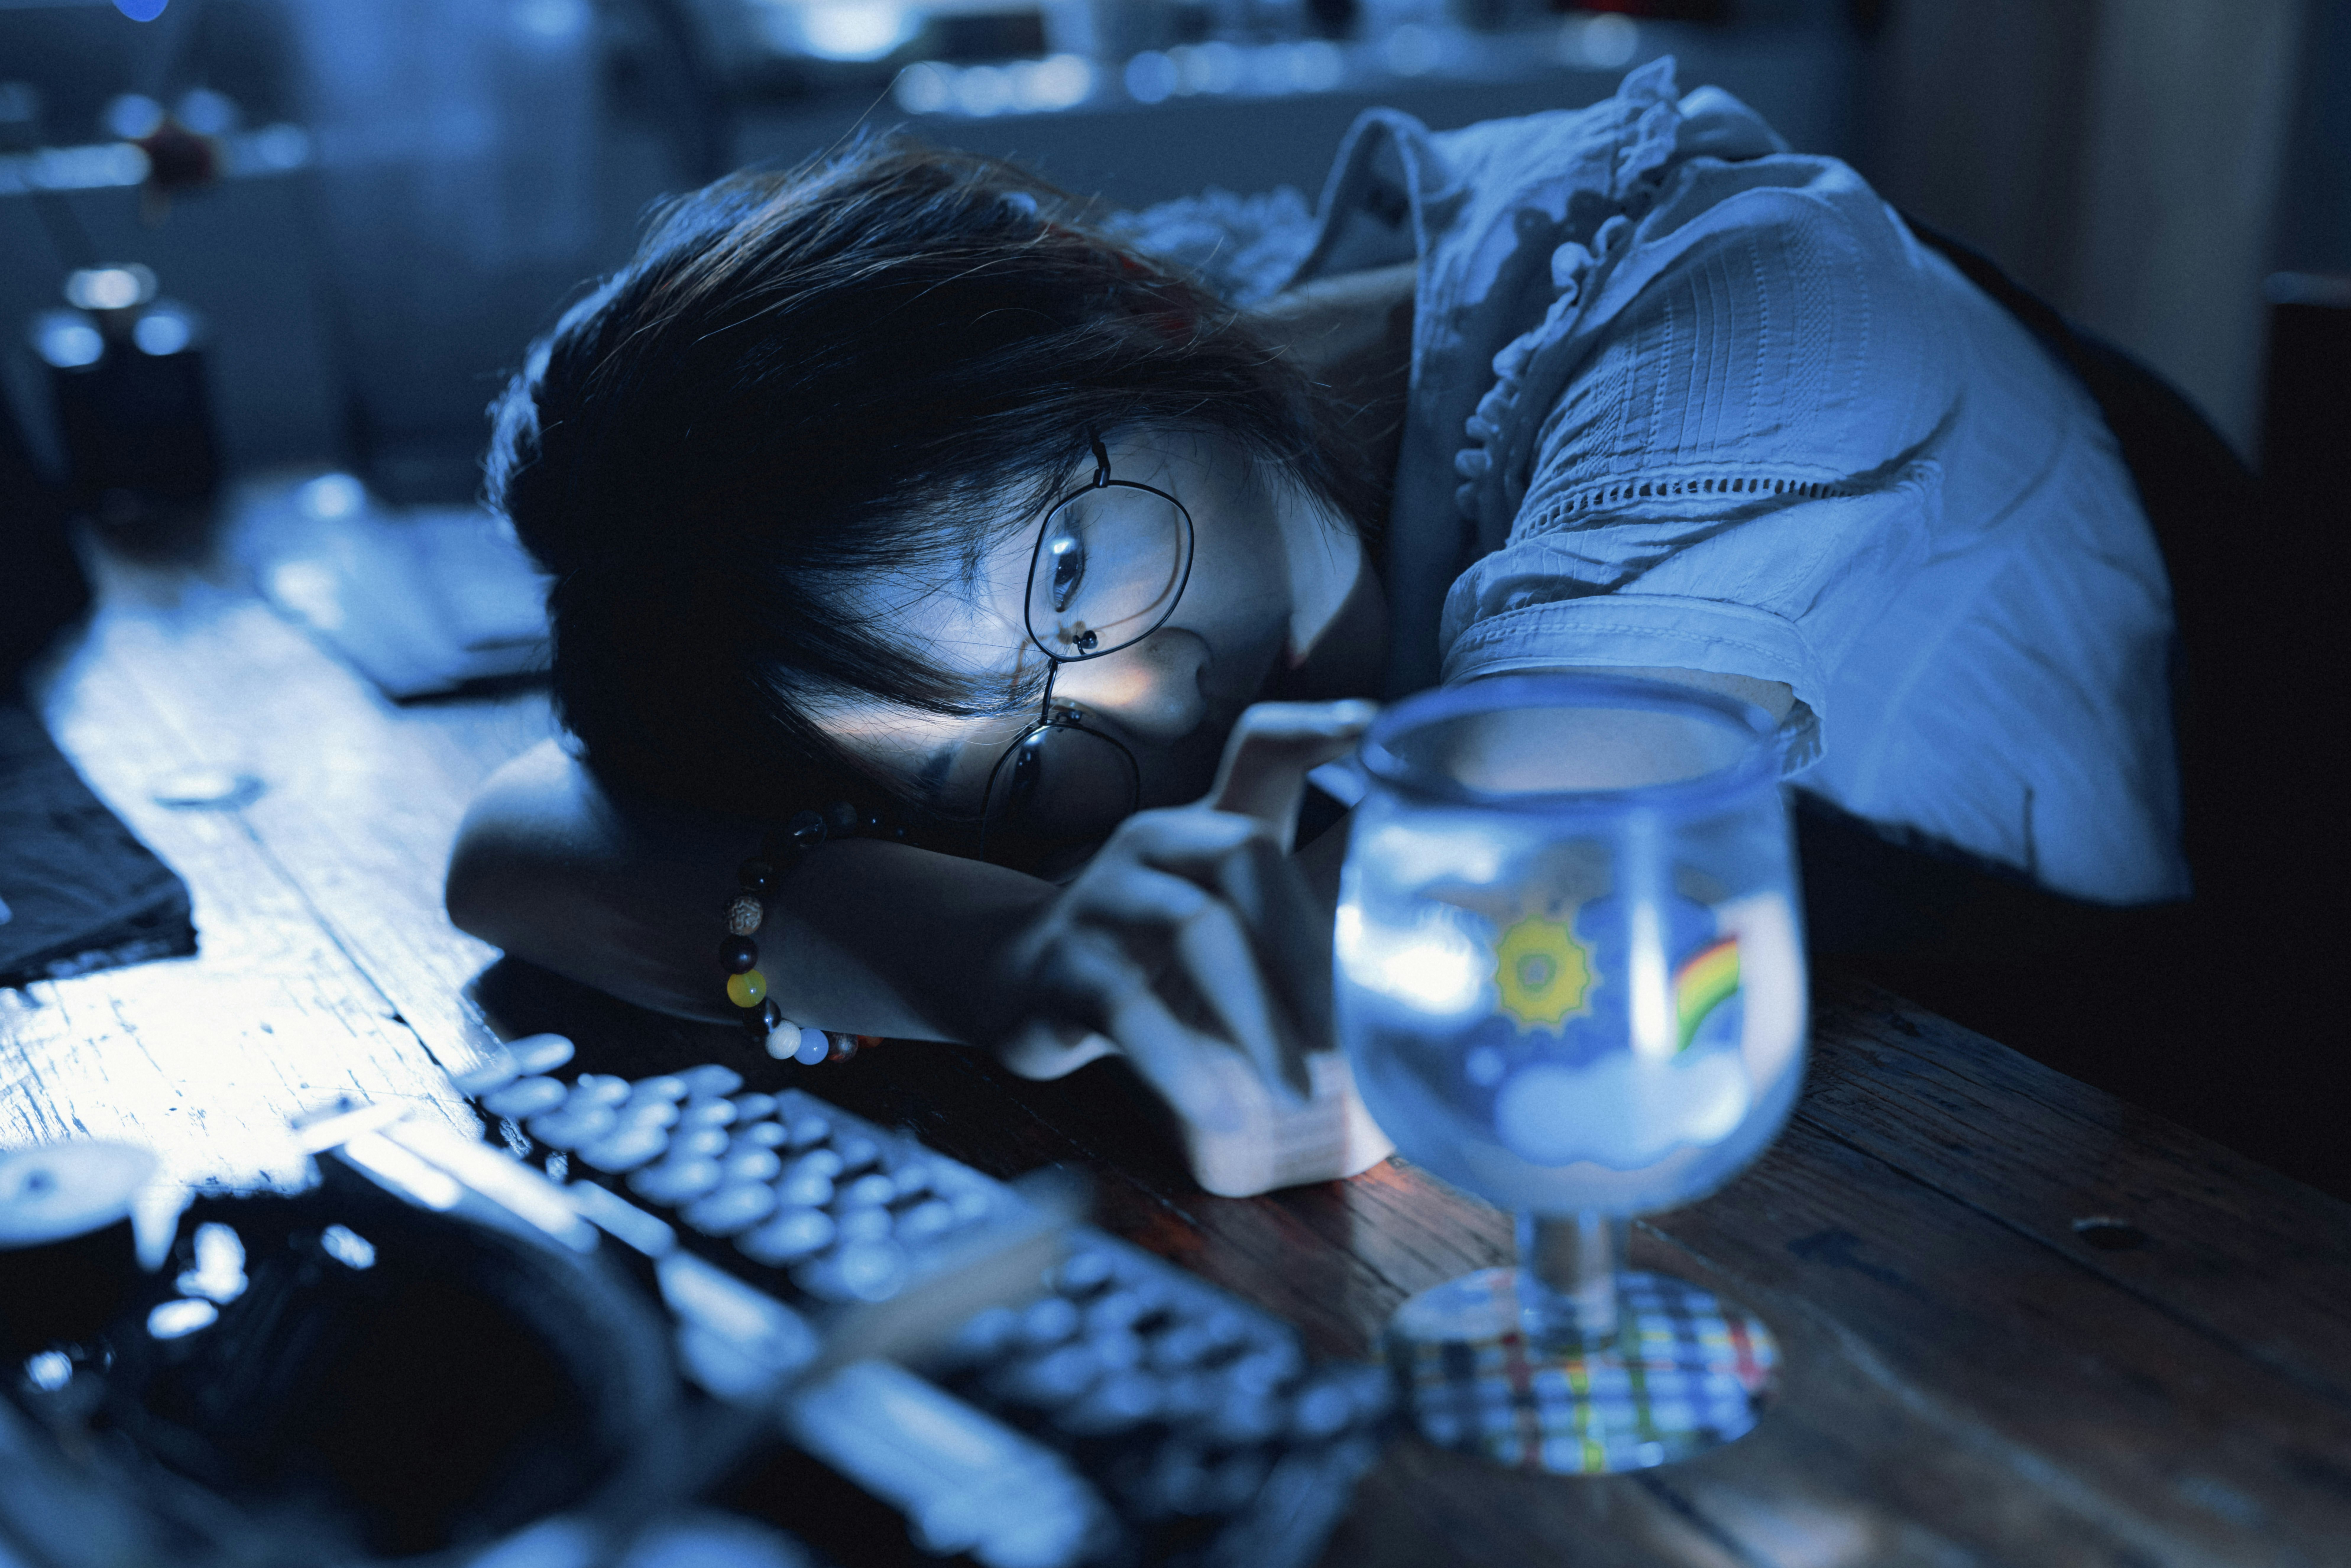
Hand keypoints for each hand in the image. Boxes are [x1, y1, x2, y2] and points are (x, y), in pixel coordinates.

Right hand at [989, 701, 1375, 1131]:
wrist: (1023, 986)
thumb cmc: (1158, 955)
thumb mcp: (1236, 921)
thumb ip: (1316, 910)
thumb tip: (1428, 937)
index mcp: (1208, 823)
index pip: (1259, 747)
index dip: (1312, 728)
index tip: (1373, 721)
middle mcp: (1157, 843)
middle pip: (1243, 851)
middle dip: (1306, 943)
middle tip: (1347, 1035)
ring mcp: (1105, 898)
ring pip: (1195, 928)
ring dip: (1257, 1018)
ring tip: (1297, 1090)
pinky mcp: (1066, 967)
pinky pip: (1128, 1007)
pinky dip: (1181, 1063)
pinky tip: (1220, 1111)